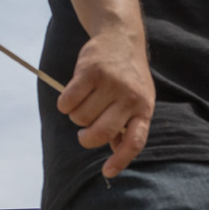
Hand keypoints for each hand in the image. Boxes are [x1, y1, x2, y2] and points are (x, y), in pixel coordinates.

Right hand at [57, 25, 154, 178]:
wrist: (121, 37)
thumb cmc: (128, 75)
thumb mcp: (137, 99)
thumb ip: (127, 124)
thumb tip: (115, 149)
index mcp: (143, 108)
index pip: (134, 141)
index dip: (120, 160)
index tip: (107, 172)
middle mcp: (130, 98)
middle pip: (100, 133)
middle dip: (86, 138)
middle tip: (83, 133)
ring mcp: (111, 84)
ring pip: (81, 117)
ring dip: (76, 115)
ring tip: (84, 101)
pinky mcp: (91, 72)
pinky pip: (68, 101)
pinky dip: (65, 103)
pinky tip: (71, 95)